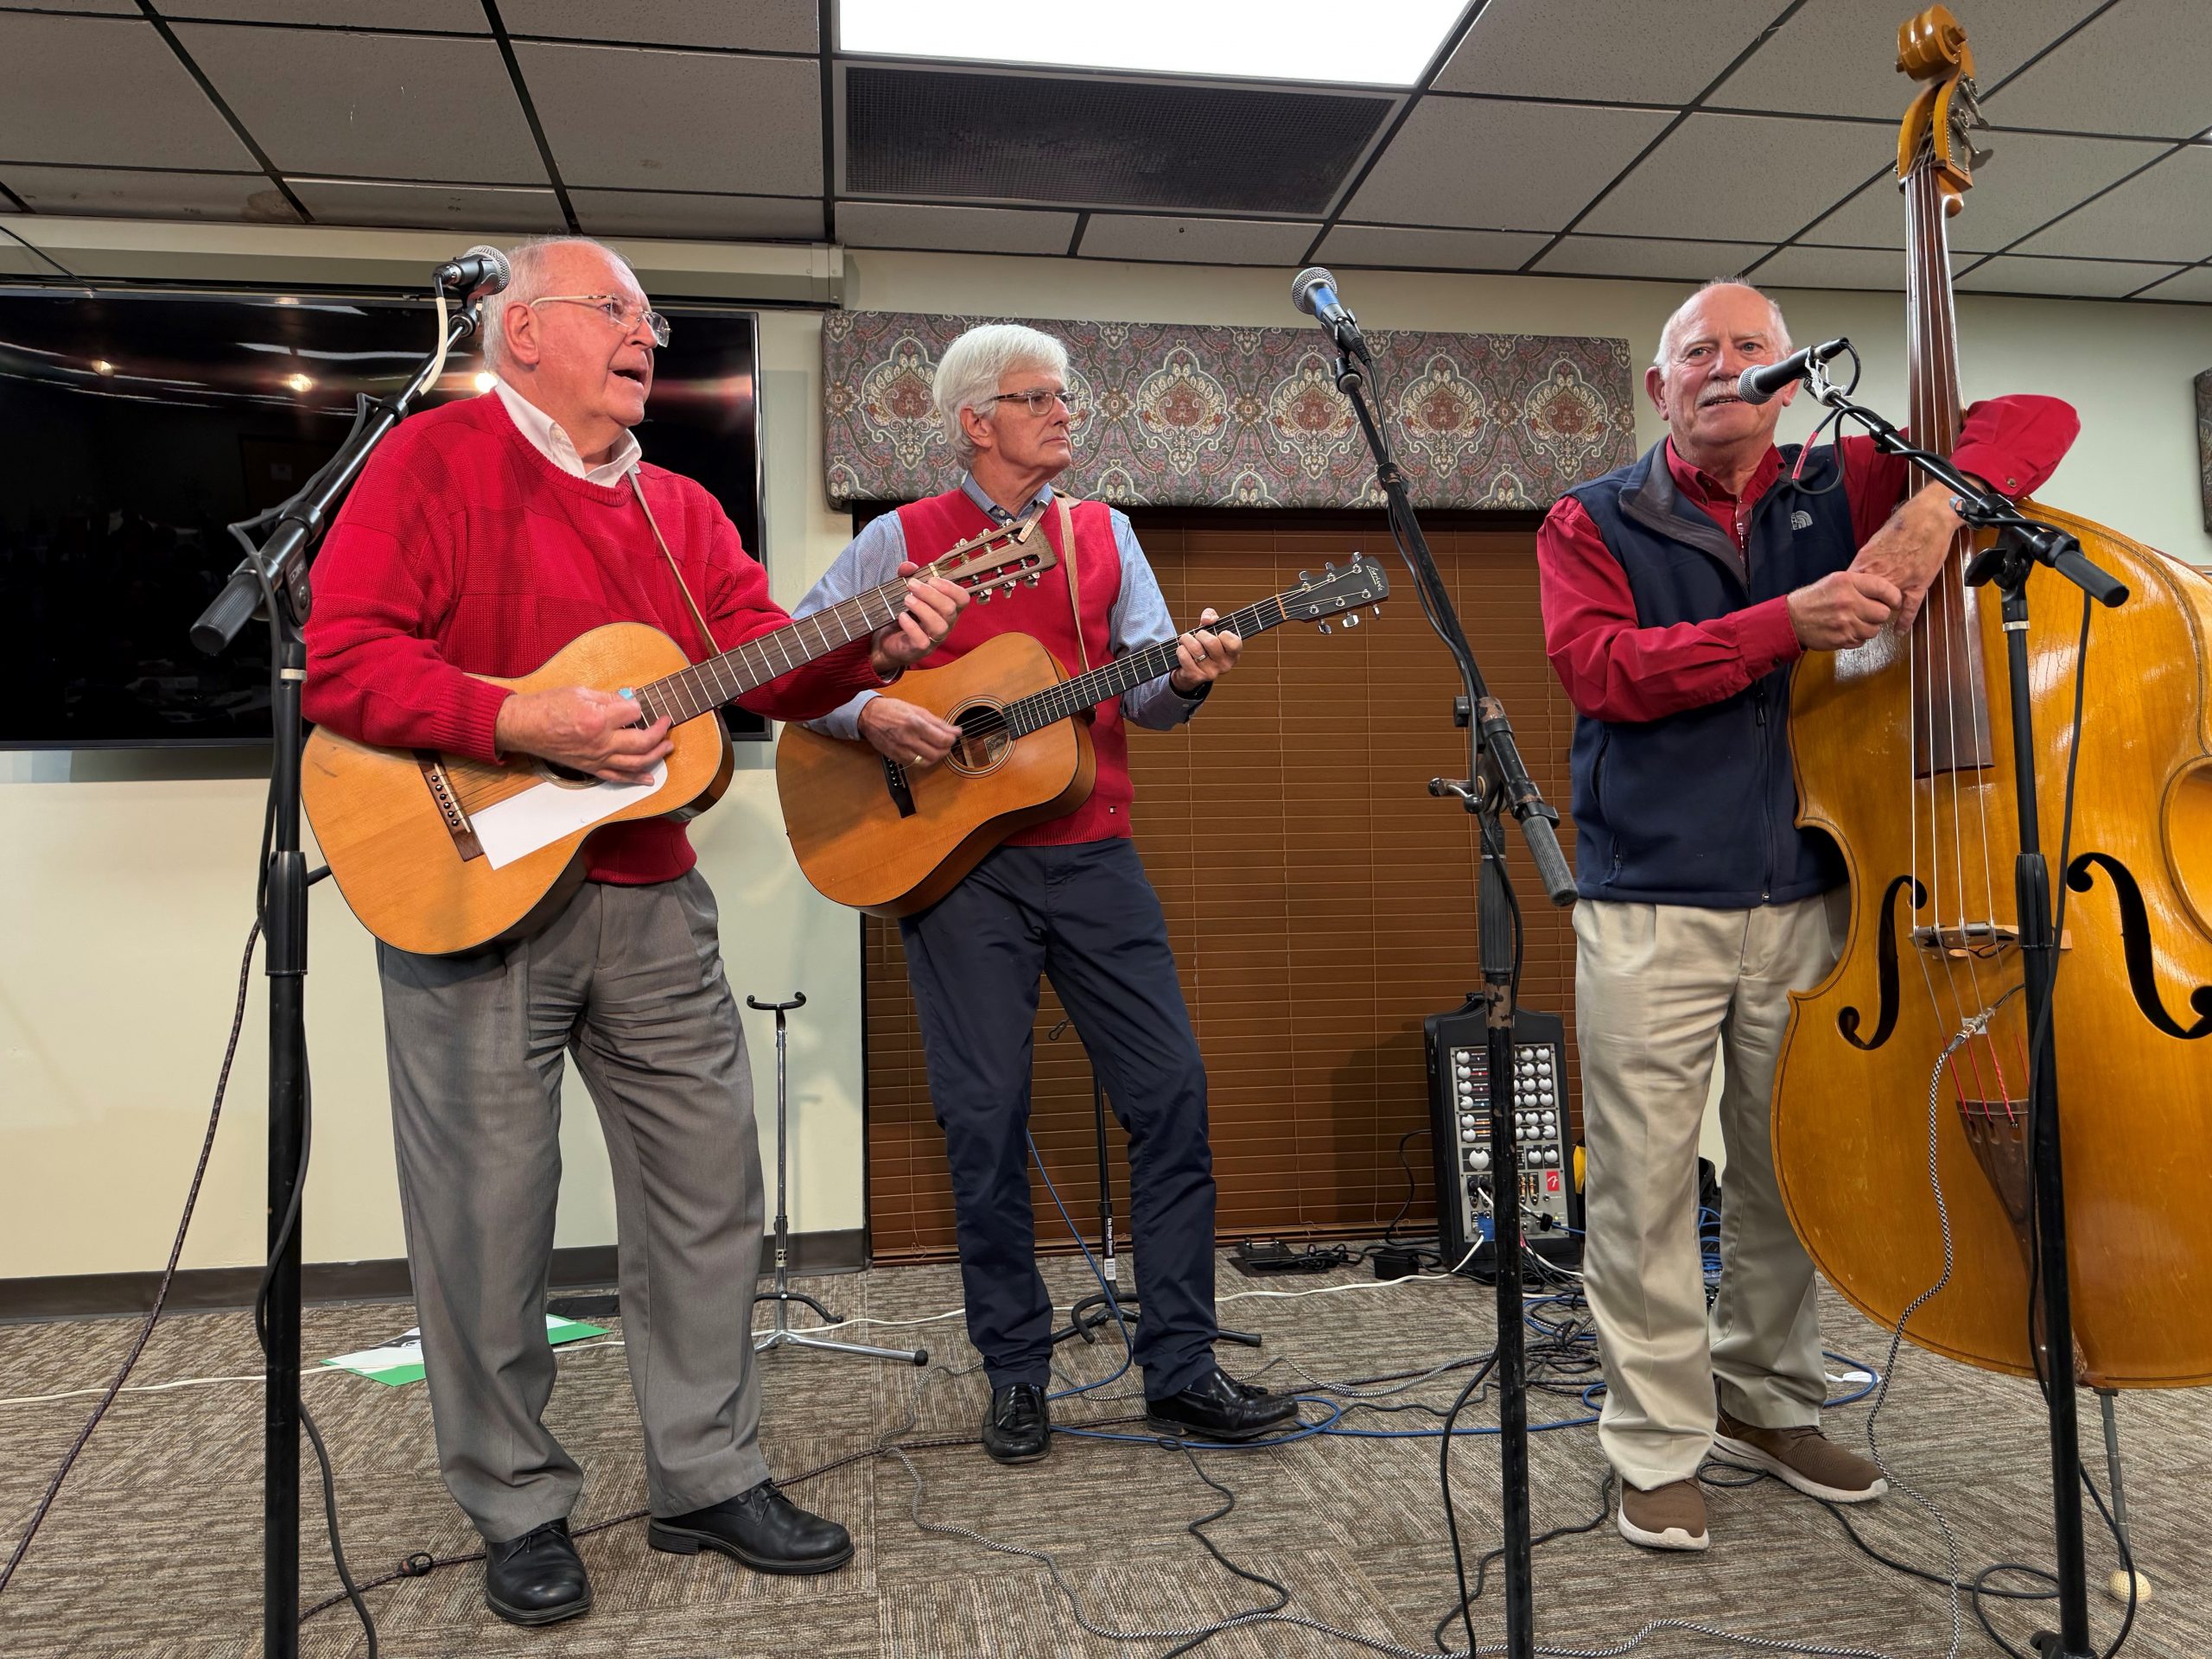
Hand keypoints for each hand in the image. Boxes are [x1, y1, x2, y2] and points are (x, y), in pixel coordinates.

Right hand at [494, 686, 671, 781]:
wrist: (525, 726)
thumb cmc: (547, 706)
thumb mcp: (580, 692)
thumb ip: (609, 697)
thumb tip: (630, 699)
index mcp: (598, 719)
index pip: (634, 712)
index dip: (638, 706)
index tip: (636, 703)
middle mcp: (601, 742)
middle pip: (643, 741)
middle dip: (660, 732)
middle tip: (666, 724)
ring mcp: (597, 758)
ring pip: (636, 762)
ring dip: (657, 755)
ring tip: (667, 747)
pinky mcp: (591, 768)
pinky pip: (618, 777)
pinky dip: (636, 779)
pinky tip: (650, 778)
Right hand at [857, 695, 961, 766]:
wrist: (869, 716)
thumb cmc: (892, 710)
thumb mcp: (917, 710)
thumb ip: (937, 722)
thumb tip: (955, 730)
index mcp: (915, 723)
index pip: (942, 739)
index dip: (952, 739)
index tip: (954, 735)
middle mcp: (908, 739)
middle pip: (937, 753)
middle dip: (946, 749)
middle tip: (947, 742)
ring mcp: (901, 750)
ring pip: (927, 762)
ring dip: (936, 756)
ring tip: (937, 748)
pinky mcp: (896, 757)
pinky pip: (916, 764)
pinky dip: (924, 760)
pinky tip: (925, 751)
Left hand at [869, 561, 967, 677]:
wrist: (888, 641)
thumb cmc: (905, 614)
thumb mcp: (906, 592)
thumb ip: (908, 576)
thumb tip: (908, 566)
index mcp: (947, 609)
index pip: (962, 599)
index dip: (950, 587)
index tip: (931, 579)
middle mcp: (946, 624)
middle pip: (949, 609)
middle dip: (930, 594)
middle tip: (911, 585)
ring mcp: (934, 638)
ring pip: (939, 625)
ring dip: (923, 609)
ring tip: (906, 600)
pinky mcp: (920, 649)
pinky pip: (922, 640)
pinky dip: (911, 626)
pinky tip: (901, 616)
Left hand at [1168, 608, 1243, 694]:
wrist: (1188, 670)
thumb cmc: (1203, 645)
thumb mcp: (1210, 629)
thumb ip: (1211, 616)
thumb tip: (1207, 620)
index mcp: (1233, 654)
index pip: (1234, 643)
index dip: (1223, 634)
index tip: (1217, 634)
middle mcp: (1225, 666)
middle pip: (1212, 642)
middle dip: (1200, 634)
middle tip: (1197, 636)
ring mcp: (1211, 673)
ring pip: (1195, 648)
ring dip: (1186, 639)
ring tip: (1186, 641)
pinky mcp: (1196, 676)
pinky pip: (1184, 656)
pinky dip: (1180, 650)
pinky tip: (1182, 651)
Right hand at [1787, 570, 1902, 651]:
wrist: (1792, 618)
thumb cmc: (1815, 598)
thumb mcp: (1837, 580)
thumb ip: (1861, 583)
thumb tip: (1887, 592)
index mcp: (1848, 583)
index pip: (1885, 589)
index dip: (1894, 597)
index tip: (1894, 601)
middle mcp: (1848, 602)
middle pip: (1883, 613)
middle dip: (1879, 614)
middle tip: (1870, 612)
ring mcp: (1845, 623)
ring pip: (1874, 630)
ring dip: (1869, 627)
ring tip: (1856, 621)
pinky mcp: (1842, 639)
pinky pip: (1862, 641)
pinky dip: (1857, 637)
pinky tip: (1847, 629)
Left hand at [1850, 482, 1960, 632]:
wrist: (1928, 517)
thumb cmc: (1902, 525)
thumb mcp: (1874, 542)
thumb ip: (1865, 561)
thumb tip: (1855, 574)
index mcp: (1866, 563)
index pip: (1848, 589)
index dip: (1844, 600)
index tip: (1842, 607)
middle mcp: (1880, 575)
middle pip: (1863, 601)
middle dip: (1858, 611)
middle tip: (1856, 620)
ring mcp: (1900, 582)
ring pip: (1883, 607)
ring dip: (1878, 616)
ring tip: (1873, 625)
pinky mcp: (1918, 584)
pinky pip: (1910, 609)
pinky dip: (1904, 621)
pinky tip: (1899, 631)